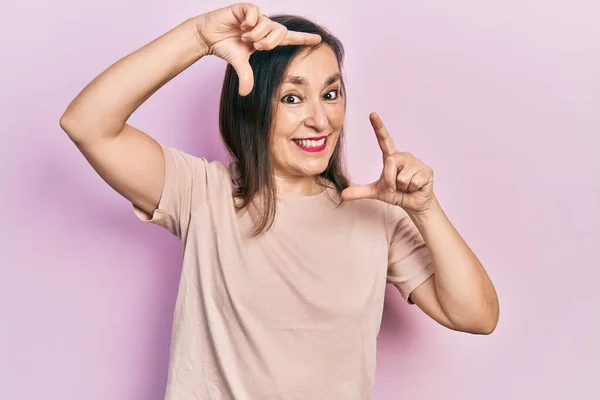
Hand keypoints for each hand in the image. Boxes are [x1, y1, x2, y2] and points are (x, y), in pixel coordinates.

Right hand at [195, 3, 321, 95]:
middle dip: (269, 42)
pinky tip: (241, 25)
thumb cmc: (225, 47)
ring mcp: (255, 16)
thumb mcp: (239, 64)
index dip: (303, 39)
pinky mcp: (244, 8)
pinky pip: (255, 12)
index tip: (319, 39)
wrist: (208, 36)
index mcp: (266, 38)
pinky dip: (249, 21)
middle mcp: (264, 26)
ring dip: (255, 34)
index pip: (289, 38)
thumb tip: (245, 94)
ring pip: (267, 23)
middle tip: (255, 46)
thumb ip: (246, 77)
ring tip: (242, 36)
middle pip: (280, 31)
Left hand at [341, 113, 435, 213]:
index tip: (372, 114)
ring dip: (403, 187)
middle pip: (390, 162)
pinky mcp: (427, 170)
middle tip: (395, 187)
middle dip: (390, 180)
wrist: (414, 203)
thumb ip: (360, 192)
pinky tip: (416, 187)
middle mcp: (404, 156)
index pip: (384, 140)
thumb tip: (343, 194)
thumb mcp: (376, 192)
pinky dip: (413, 189)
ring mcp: (416, 162)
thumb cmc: (396, 193)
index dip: (379, 127)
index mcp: (391, 157)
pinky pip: (414, 181)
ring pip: (403, 176)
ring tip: (408, 186)